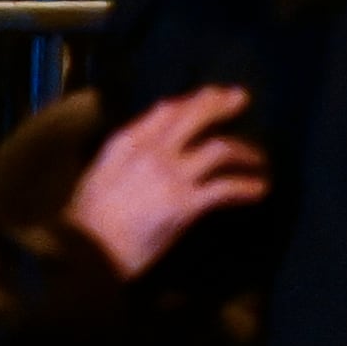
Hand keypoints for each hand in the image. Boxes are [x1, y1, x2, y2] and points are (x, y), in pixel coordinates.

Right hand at [64, 85, 265, 277]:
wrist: (87, 249)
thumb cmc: (87, 216)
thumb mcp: (101, 172)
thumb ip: (128, 156)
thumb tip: (154, 148)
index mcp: (127, 142)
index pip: (166, 109)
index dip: (191, 101)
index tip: (209, 96)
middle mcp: (152, 151)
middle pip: (195, 117)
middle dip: (220, 105)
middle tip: (241, 99)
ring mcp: (171, 176)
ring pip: (219, 149)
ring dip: (245, 151)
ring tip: (258, 159)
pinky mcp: (187, 203)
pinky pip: (226, 188)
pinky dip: (247, 187)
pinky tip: (259, 189)